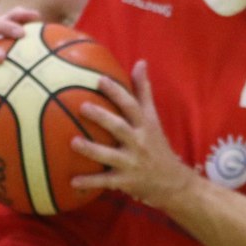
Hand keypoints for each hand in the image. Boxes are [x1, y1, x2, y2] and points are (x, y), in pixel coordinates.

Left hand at [71, 62, 193, 210]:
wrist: (174, 183)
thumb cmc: (157, 145)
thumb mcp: (153, 119)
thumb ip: (143, 92)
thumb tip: (140, 62)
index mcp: (145, 125)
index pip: (132, 105)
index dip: (116, 92)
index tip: (99, 80)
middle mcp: (139, 142)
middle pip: (120, 128)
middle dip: (102, 117)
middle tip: (82, 106)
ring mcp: (132, 163)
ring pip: (110, 155)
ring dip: (91, 150)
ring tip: (73, 142)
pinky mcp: (126, 181)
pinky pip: (105, 182)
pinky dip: (89, 182)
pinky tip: (72, 182)